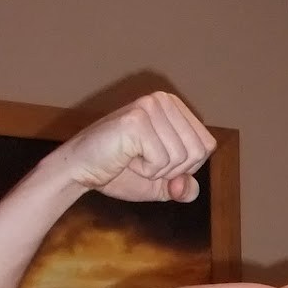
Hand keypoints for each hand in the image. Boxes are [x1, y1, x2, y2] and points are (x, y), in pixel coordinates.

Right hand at [55, 91, 216, 202]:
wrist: (81, 171)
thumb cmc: (120, 172)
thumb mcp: (162, 184)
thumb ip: (184, 187)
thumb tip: (187, 186)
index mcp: (174, 107)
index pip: (207, 145)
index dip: (186, 167)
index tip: (158, 163)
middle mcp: (164, 100)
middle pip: (198, 151)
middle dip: (173, 171)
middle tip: (143, 162)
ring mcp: (150, 106)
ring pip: (181, 157)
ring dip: (157, 171)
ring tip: (132, 159)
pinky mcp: (136, 120)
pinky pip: (161, 160)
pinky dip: (146, 170)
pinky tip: (126, 158)